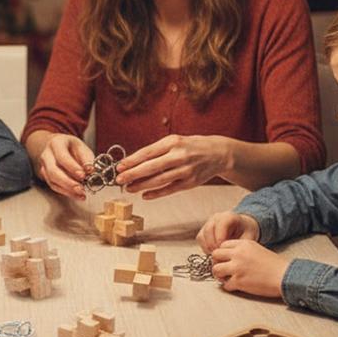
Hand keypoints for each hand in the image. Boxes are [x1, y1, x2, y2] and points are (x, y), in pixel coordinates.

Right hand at [35, 133, 93, 199]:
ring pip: (52, 181)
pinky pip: (54, 186)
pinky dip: (66, 192)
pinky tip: (77, 195)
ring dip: (67, 189)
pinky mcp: (45, 176)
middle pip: (53, 171)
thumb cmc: (72, 147)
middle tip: (81, 188)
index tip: (83, 175)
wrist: (60, 147)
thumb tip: (90, 170)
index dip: (73, 168)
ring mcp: (44, 166)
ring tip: (81, 193)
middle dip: (68, 182)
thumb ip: (86, 159)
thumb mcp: (81, 148)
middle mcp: (47, 154)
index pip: (62, 157)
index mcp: (56, 143)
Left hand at [117, 134, 231, 198]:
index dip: (131, 161)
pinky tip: (145, 195)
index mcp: (173, 142)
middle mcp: (179, 155)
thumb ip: (156, 151)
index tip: (119, 167)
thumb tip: (132, 162)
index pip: (148, 152)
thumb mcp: (174, 141)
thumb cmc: (190, 146)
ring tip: (129, 188)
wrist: (218, 153)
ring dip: (142, 185)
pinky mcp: (191, 182)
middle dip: (133, 174)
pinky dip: (156, 193)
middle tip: (119, 180)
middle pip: (152, 167)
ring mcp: (186, 170)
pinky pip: (170, 189)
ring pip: (159, 180)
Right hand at [197, 211, 259, 252]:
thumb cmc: (246, 232)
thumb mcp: (249, 237)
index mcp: (229, 216)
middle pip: (209, 229)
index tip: (223, 248)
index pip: (221, 223)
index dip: (220, 236)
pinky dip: (204, 247)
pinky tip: (213, 252)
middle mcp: (217, 217)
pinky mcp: (204, 230)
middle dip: (213, 244)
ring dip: (208, 246)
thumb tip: (230, 253)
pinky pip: (200, 238)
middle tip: (219, 254)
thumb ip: (240, 244)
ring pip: (202, 234)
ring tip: (216, 255)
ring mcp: (208, 223)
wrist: (243, 227)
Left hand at [210, 238, 288, 297]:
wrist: (284, 276)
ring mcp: (237, 268)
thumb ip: (242, 250)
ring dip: (219, 275)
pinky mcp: (238, 281)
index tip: (225, 259)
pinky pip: (225, 285)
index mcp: (243, 244)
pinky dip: (229, 286)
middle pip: (215, 255)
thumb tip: (227, 257)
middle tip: (223, 269)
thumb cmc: (274, 264)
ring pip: (215, 270)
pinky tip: (236, 286)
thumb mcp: (256, 249)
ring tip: (226, 278)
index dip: (222, 254)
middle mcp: (238, 254)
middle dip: (217, 262)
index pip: (222, 245)